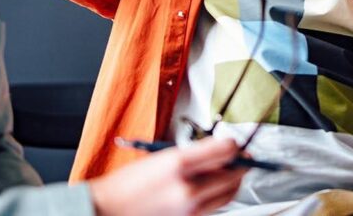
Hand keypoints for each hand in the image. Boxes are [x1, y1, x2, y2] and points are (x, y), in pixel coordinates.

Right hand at [88, 137, 245, 215]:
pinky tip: (215, 187)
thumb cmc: (128, 183)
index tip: (235, 143)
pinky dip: (220, 196)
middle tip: (243, 156)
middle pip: (233, 174)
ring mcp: (190, 209)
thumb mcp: (160, 157)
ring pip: (229, 194)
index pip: (225, 150)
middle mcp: (188, 188)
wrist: (109, 210)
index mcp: (178, 164)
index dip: (235, 144)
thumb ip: (193, 154)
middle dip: (241, 163)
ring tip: (233, 172)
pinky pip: (215, 207)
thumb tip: (221, 150)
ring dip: (235, 181)